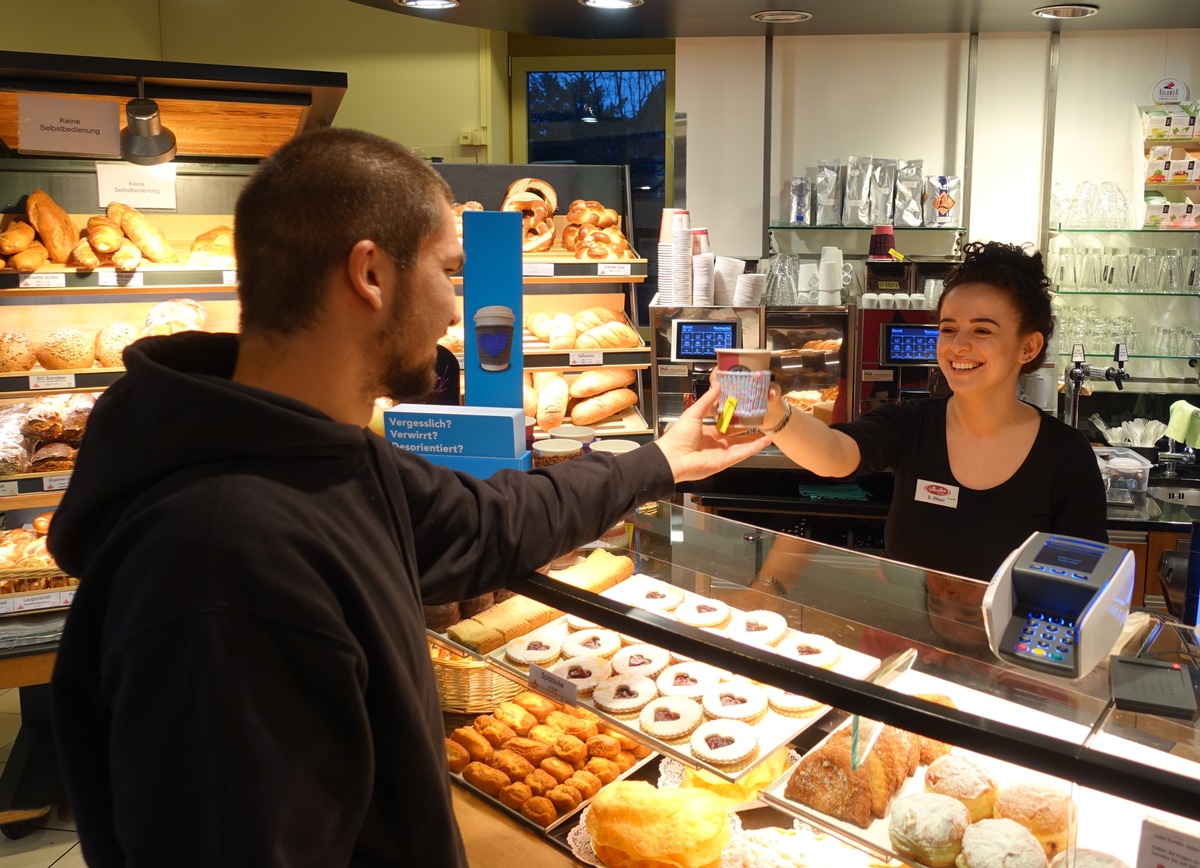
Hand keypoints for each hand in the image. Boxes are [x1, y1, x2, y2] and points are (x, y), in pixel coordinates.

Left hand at [655, 382, 769, 482]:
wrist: (673, 458)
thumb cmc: (678, 436)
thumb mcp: (693, 413)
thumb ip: (707, 400)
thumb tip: (717, 384)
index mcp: (705, 431)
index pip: (723, 423)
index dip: (734, 417)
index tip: (745, 408)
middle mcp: (713, 442)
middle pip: (735, 434)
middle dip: (747, 428)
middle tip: (759, 419)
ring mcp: (720, 453)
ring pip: (741, 444)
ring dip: (754, 439)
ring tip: (767, 431)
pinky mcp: (724, 461)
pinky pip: (742, 453)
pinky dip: (753, 448)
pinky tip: (764, 441)